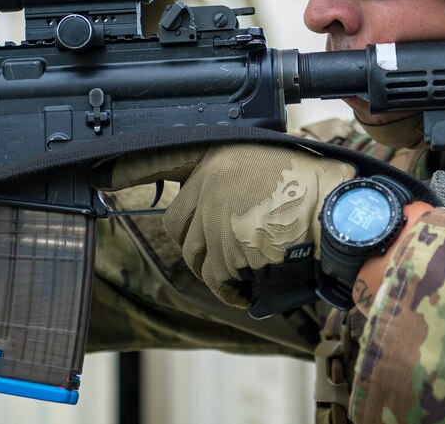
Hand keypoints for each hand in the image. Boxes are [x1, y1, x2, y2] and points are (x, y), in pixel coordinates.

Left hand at [93, 143, 353, 307]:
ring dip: (219, 269)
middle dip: (201, 244)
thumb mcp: (275, 161)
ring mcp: (216, 215)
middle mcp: (211, 182)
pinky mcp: (226, 247)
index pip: (161, 159)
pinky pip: (218, 279)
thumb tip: (223, 197)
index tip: (101, 174)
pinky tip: (255, 284)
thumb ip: (240, 175)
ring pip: (197, 256)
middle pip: (180, 225)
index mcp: (221, 155)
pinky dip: (234, 290)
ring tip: (252, 266)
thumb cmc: (320, 188)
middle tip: (233, 250)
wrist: (343, 213)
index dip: (130, 168)